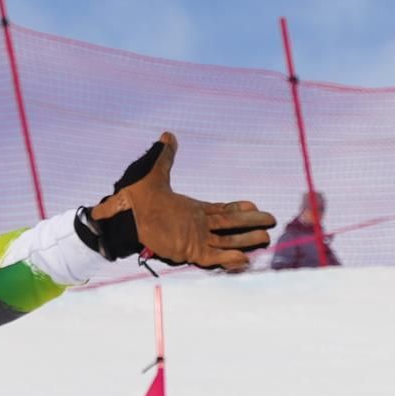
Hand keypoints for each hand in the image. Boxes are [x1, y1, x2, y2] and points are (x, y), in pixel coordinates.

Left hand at [83, 134, 275, 272]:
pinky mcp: (187, 251)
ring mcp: (193, 239)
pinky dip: (228, 259)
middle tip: (271, 223)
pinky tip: (244, 260)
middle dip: (250, 225)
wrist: (123, 213)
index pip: (221, 211)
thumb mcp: (154, 172)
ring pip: (226, 241)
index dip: (239, 210)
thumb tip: (167, 135)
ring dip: (245, 241)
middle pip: (230, 226)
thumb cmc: (136, 196)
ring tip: (265, 240)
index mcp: (192, 210)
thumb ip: (165, 155)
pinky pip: (212, 256)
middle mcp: (196, 226)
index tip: (255, 206)